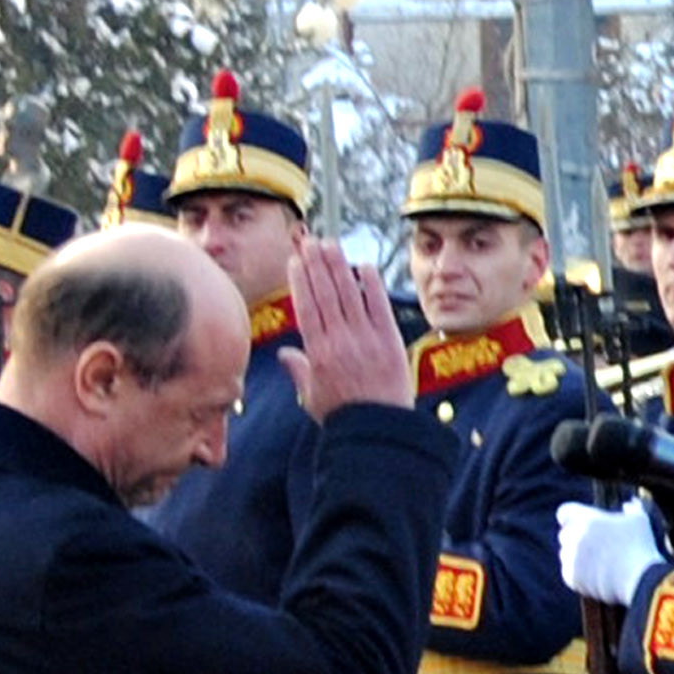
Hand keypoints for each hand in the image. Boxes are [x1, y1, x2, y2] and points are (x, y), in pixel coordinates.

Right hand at [280, 244, 414, 418]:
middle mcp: (339, 340)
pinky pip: (379, 305)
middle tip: (311, 242)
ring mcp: (365, 338)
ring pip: (349, 293)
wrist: (378, 431)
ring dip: (339, 266)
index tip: (296, 261)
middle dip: (316, 264)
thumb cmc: (344, 417)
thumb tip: (284, 355)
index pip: (306, 307)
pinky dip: (372, 284)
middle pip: (325, 293)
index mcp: (318, 352)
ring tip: (331, 244)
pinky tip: (365, 266)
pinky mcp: (389, 340)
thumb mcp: (313, 397)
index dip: (300, 280)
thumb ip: (299, 371)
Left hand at [557, 498, 663, 606]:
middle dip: (575, 539)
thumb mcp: (640, 521)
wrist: (639, 580)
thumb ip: (631, 509)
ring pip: (566, 555)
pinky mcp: (571, 578)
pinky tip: (595, 576)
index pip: (564, 512)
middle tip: (593, 547)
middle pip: (565, 535)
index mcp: (587, 519)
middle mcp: (575, 537)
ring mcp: (571, 558)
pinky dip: (579, 576)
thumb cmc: (640, 548)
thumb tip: (629, 505)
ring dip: (576, 558)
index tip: (580, 523)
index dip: (571, 518)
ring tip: (597, 564)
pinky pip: (569, 574)